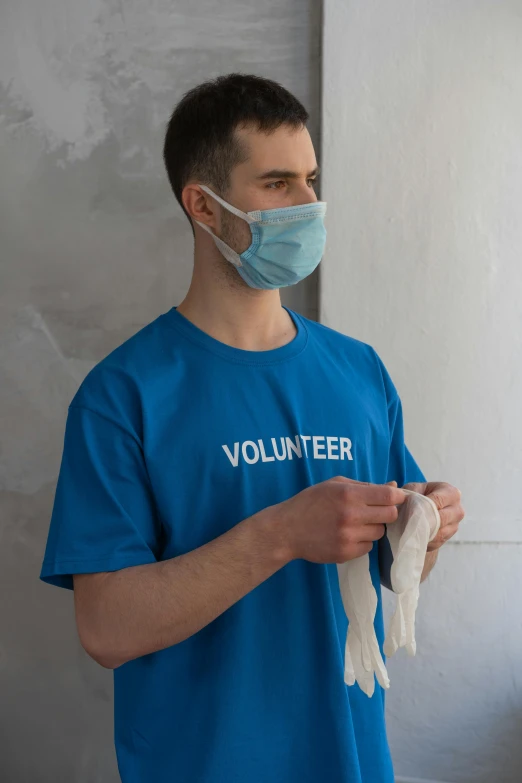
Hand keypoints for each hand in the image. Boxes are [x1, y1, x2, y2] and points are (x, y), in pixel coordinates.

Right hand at [275, 476, 406, 563]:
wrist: (287, 530)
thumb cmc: (310, 502)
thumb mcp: (335, 485)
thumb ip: (365, 485)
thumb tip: (394, 486)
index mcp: (349, 494)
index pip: (389, 496)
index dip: (397, 496)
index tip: (396, 498)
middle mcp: (352, 516)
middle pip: (390, 515)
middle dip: (387, 512)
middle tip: (376, 511)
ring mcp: (349, 537)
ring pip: (380, 532)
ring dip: (373, 527)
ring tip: (357, 523)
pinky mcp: (346, 554)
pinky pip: (368, 547)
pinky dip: (363, 541)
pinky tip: (348, 535)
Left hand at [400, 481, 464, 550]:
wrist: (424, 510)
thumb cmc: (417, 496)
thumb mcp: (411, 490)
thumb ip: (404, 491)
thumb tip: (395, 491)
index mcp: (450, 492)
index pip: (438, 501)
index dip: (423, 506)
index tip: (409, 511)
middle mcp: (457, 509)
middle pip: (442, 519)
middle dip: (423, 521)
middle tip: (408, 523)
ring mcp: (455, 525)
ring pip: (440, 533)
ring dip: (424, 533)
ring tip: (409, 530)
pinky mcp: (449, 537)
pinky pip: (437, 542)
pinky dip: (425, 540)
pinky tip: (415, 537)